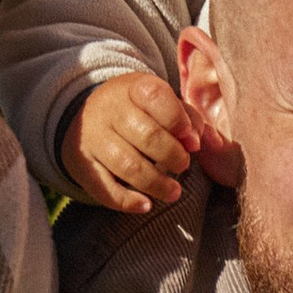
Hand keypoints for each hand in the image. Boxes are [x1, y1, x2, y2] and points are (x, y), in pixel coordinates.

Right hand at [60, 70, 199, 211]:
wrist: (88, 114)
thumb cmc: (139, 111)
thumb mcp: (162, 103)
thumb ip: (191, 119)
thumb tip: (210, 142)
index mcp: (133, 88)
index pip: (157, 98)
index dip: (180, 122)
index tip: (193, 142)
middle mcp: (109, 110)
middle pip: (147, 136)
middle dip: (174, 156)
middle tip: (183, 165)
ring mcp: (93, 137)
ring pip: (128, 166)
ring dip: (157, 184)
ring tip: (174, 191)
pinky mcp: (82, 164)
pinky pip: (104, 187)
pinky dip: (127, 201)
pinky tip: (146, 205)